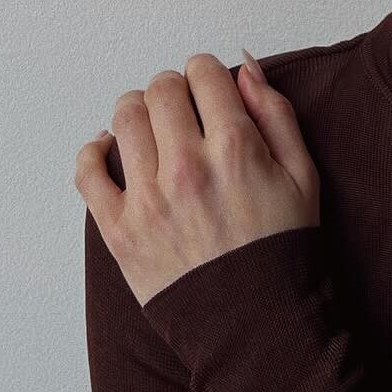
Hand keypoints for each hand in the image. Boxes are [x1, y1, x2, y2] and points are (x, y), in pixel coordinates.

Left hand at [75, 51, 319, 307]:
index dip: (208, 75)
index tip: (210, 92)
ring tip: (152, 129)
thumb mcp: (303, 174)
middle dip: (174, 90)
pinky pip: (87, 171)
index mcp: (235, 148)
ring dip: (138, 111)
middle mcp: (187, 167)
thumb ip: (275, 112)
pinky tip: (111, 149)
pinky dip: (93, 151)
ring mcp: (148, 199)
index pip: (203, 72)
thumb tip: (245, 66)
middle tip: (184, 110)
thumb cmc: (282, 249)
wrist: (257, 324)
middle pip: (160, 89)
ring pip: (123, 117)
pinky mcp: (120, 231)